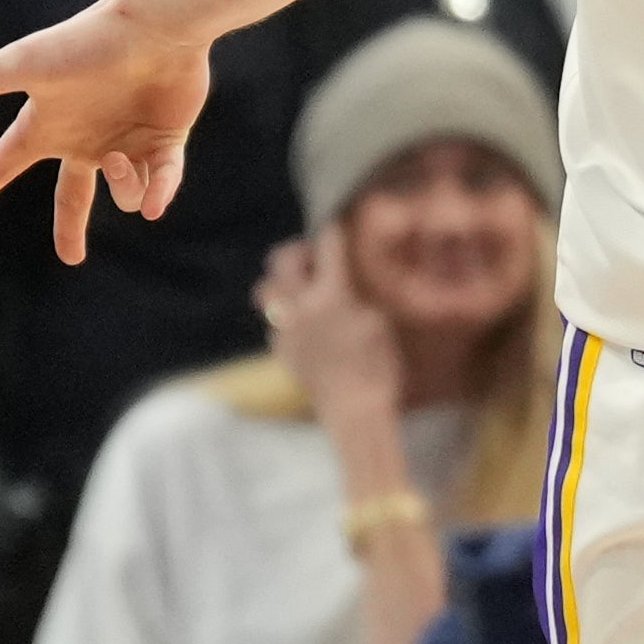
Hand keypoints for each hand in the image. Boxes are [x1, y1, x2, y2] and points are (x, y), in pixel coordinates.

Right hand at [0, 0, 212, 263]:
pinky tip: (155, 204)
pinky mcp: (167, 138)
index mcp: (49, 122)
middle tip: (71, 256)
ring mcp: (128, 137)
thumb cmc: (86, 43)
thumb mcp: (24, 64)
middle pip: (74, 191)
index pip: (9, 157)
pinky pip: (162, 182)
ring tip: (122, 157)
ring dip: (123, 188)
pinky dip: (158, 195)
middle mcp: (87, 133)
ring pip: (124, 192)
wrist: (154, 25)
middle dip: (70, 225)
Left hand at [259, 236, 401, 425]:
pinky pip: (272, 322)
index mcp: (331, 294)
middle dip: (297, 251)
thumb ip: (356, 294)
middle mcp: (301, 306)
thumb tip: (344, 282)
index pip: (327, 246)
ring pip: (264, 289)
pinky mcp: (279, 350)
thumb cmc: (379, 367)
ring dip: (280, 282)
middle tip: (313, 259)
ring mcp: (284, 329)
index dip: (332, 234)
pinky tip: (304, 326)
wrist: (356, 412)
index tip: (335, 232)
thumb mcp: (378, 321)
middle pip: (281, 259)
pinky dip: (285, 317)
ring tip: (300, 289)